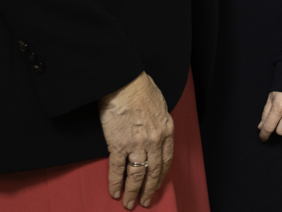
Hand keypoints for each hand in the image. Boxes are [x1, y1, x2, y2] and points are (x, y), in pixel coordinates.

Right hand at [98, 72, 173, 209]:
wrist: (124, 81)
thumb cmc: (141, 89)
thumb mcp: (160, 106)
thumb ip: (160, 123)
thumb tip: (156, 134)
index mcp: (167, 129)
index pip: (167, 160)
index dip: (161, 176)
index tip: (157, 185)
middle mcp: (155, 140)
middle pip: (154, 171)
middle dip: (149, 189)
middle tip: (144, 202)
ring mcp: (137, 143)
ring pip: (137, 174)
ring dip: (133, 191)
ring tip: (129, 203)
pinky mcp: (118, 144)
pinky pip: (117, 169)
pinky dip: (115, 182)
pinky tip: (115, 192)